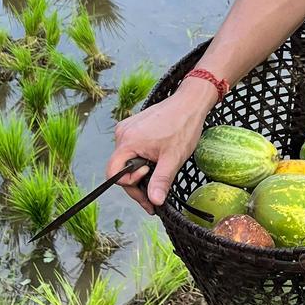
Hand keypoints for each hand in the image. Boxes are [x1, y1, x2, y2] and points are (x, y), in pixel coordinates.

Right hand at [106, 79, 213, 211]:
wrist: (190, 102)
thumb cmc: (183, 126)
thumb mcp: (173, 158)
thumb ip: (161, 180)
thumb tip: (155, 201)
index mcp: (127, 141)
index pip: (113, 173)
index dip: (130, 184)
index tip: (149, 182)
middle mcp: (122, 134)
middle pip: (120, 168)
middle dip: (136, 184)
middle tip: (153, 198)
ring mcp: (127, 128)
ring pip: (126, 160)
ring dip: (139, 172)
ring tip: (157, 177)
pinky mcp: (134, 126)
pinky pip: (132, 149)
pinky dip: (141, 160)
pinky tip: (155, 164)